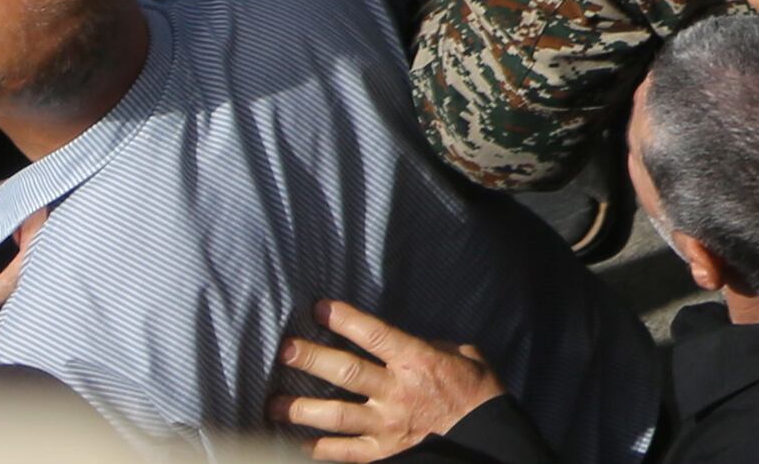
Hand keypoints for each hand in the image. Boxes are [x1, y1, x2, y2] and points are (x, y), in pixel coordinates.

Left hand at [277, 304, 503, 462]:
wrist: (486, 438)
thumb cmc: (476, 391)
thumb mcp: (464, 355)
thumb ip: (431, 346)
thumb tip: (405, 341)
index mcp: (418, 361)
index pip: (375, 335)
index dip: (345, 319)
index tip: (319, 308)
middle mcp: (397, 391)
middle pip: (346, 372)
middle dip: (311, 359)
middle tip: (284, 350)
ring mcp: (386, 425)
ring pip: (334, 415)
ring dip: (299, 408)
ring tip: (272, 403)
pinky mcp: (382, 453)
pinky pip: (342, 452)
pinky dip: (315, 449)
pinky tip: (293, 443)